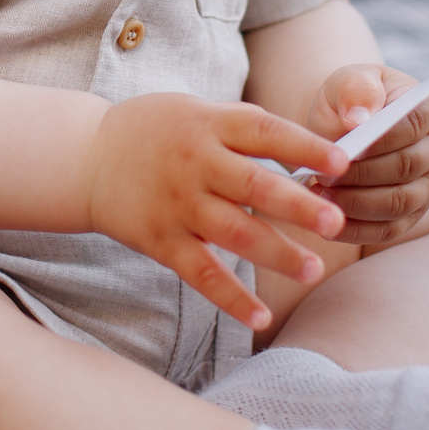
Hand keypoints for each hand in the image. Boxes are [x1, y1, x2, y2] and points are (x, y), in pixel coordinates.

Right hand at [82, 93, 349, 330]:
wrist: (85, 158)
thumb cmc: (154, 132)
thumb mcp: (196, 111)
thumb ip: (244, 130)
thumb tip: (311, 153)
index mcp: (208, 124)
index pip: (265, 132)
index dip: (305, 147)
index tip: (343, 163)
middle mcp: (195, 163)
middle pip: (255, 185)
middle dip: (299, 206)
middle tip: (337, 222)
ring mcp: (178, 204)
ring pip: (234, 232)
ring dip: (277, 254)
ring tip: (313, 270)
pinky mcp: (162, 241)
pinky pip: (202, 273)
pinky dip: (231, 298)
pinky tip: (260, 317)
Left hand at [308, 64, 428, 247]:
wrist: (343, 126)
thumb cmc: (348, 100)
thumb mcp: (347, 81)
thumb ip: (356, 89)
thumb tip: (358, 119)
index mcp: (425, 111)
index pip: (410, 127)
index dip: (376, 141)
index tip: (341, 149)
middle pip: (405, 168)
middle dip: (360, 175)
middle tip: (322, 175)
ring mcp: (425, 188)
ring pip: (398, 203)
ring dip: (356, 203)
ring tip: (319, 195)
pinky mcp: (408, 217)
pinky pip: (387, 230)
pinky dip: (356, 229)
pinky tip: (326, 219)